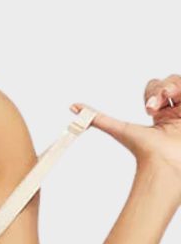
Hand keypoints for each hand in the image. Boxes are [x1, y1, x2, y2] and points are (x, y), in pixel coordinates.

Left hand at [70, 74, 180, 203]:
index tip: (149, 108)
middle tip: (156, 106)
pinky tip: (180, 102)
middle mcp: (175, 111)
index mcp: (160, 113)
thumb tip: (73, 107)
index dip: (153, 91)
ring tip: (169, 100)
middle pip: (172, 80)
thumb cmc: (144, 151)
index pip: (157, 86)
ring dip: (176, 87)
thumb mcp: (119, 129)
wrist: (163, 162)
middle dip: (164, 87)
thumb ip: (98, 118)